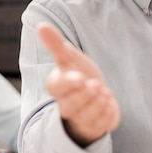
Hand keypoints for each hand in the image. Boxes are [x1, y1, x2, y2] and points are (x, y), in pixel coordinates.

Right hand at [38, 22, 119, 146]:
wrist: (94, 94)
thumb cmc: (77, 74)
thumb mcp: (68, 58)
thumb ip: (55, 44)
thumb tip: (40, 26)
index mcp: (57, 87)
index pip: (57, 89)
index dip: (68, 84)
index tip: (80, 77)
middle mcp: (66, 105)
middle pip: (69, 106)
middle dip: (84, 96)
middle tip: (95, 84)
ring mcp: (81, 119)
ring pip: (85, 118)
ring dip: (96, 104)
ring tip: (104, 92)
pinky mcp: (97, 126)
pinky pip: (101, 125)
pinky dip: (107, 115)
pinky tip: (110, 103)